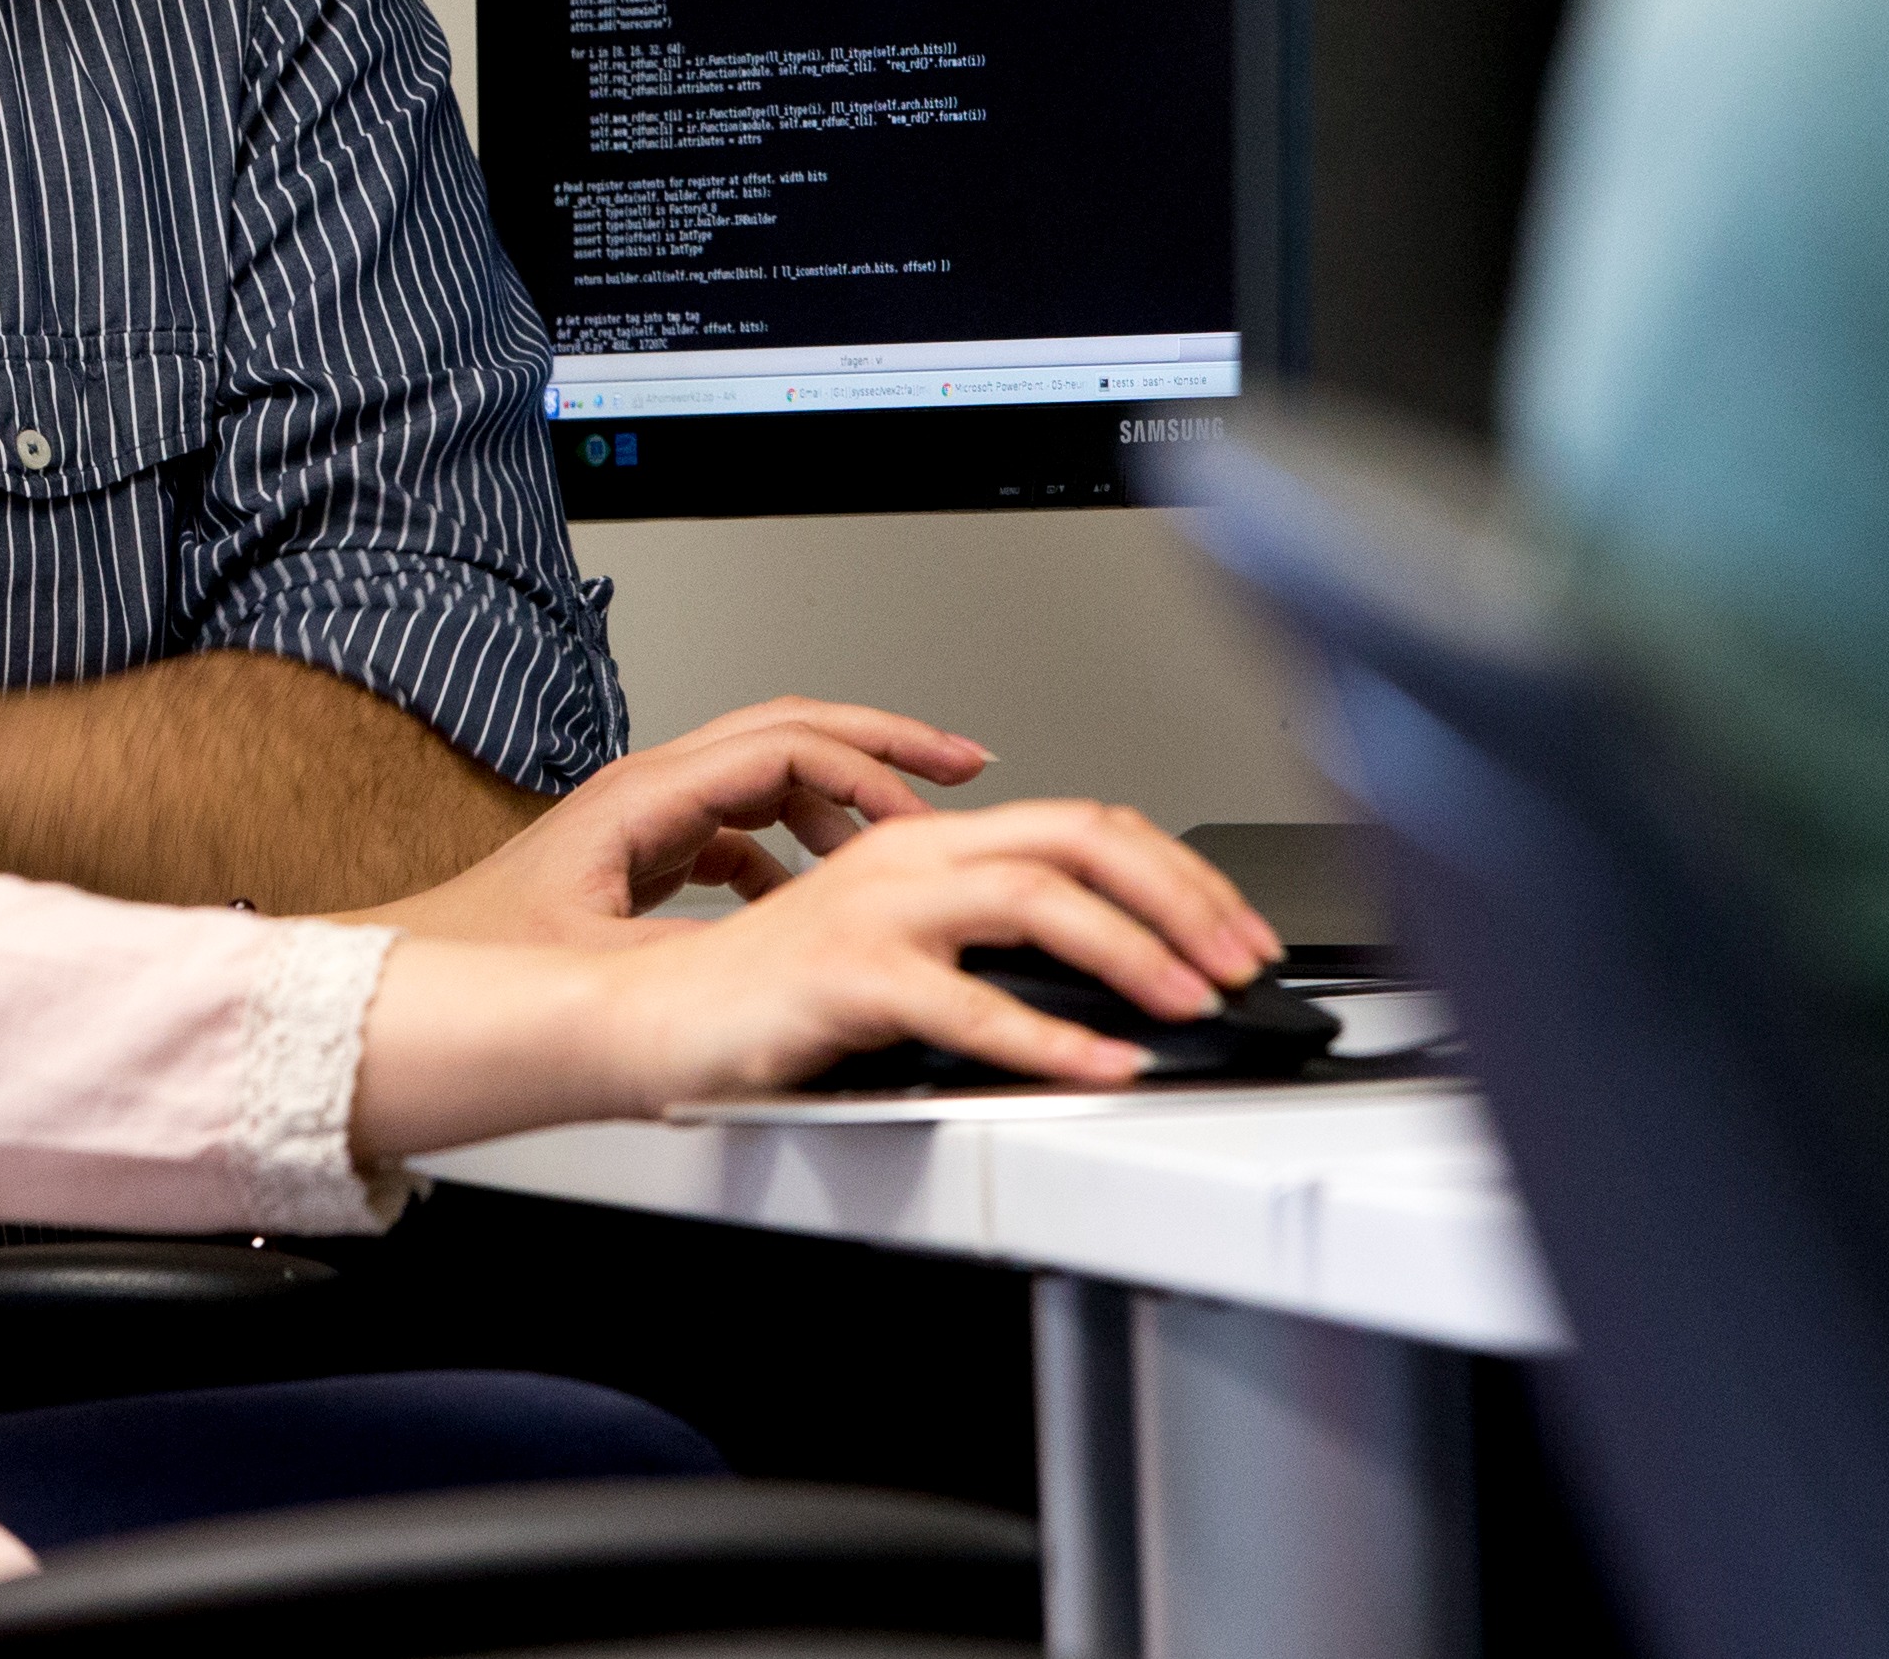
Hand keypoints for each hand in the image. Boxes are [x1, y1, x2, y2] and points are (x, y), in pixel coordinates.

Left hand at [350, 697, 991, 946]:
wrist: (409, 971)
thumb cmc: (474, 962)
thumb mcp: (599, 967)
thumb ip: (697, 964)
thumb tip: (787, 967)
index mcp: (642, 796)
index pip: (786, 749)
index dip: (871, 773)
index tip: (928, 816)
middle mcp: (647, 790)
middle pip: (791, 732)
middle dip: (884, 743)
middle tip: (964, 763)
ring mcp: (645, 816)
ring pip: (770, 776)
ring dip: (843, 797)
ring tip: (905, 835)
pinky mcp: (641, 853)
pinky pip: (741, 827)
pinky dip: (795, 846)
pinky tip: (813, 892)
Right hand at [592, 799, 1283, 1107]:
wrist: (647, 1022)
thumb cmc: (765, 999)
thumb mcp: (898, 951)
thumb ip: (982, 944)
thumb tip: (1105, 975)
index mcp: (928, 842)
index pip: (1086, 824)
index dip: (1177, 873)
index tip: (1235, 930)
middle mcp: (909, 857)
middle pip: (1081, 837)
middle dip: (1183, 897)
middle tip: (1242, 961)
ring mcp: (877, 910)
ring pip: (1039, 898)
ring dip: (1137, 951)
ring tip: (1192, 1002)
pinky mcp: (848, 976)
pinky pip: (972, 1005)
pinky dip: (1053, 1039)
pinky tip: (1102, 1065)